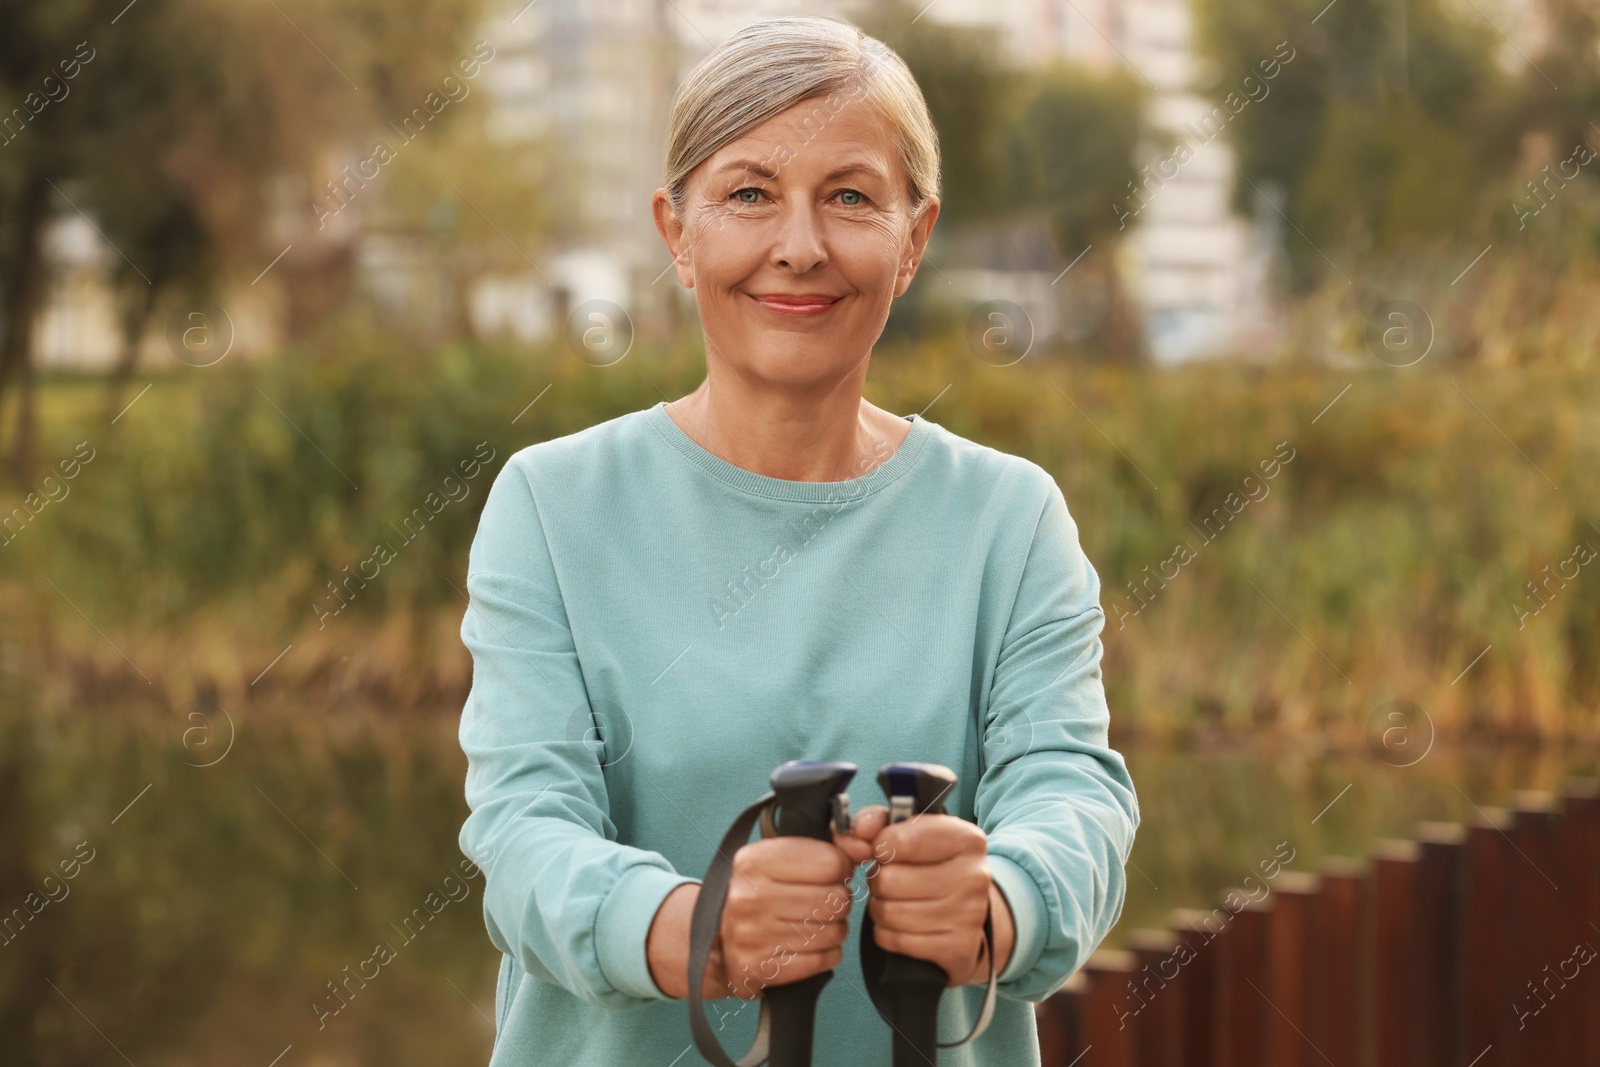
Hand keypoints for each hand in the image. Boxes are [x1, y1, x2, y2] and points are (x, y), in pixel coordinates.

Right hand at [647, 827, 872, 1000]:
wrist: (711, 939)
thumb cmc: (756, 892)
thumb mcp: (777, 857)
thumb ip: (827, 845)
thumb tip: (864, 847)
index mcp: (754, 861)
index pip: (831, 862)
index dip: (840, 868)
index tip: (830, 873)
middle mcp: (749, 897)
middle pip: (836, 898)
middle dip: (838, 901)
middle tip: (824, 901)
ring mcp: (753, 936)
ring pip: (833, 931)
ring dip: (834, 928)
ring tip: (816, 923)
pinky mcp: (759, 969)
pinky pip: (823, 960)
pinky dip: (826, 953)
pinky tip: (810, 944)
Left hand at [852, 806, 1014, 986]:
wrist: (966, 912)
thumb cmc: (931, 864)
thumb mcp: (911, 831)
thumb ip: (877, 820)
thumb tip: (857, 832)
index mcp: (965, 839)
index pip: (899, 840)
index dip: (879, 846)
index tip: (883, 849)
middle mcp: (973, 876)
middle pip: (888, 880)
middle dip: (879, 880)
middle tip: (890, 879)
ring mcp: (968, 915)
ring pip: (888, 912)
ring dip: (880, 907)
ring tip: (895, 900)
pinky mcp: (957, 948)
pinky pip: (894, 940)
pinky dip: (887, 932)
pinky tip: (902, 923)